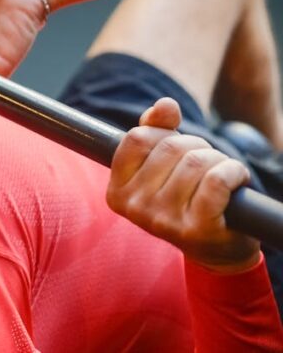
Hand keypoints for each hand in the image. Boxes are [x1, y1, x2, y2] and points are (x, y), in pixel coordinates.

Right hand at [108, 97, 259, 272]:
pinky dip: (233, 172)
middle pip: (170, 147)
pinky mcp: (196, 229)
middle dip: (197, 146)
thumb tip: (165, 105)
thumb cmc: (186, 199)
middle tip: (207, 163)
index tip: (175, 148)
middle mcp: (135, 208)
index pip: (137, 138)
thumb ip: (156, 130)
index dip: (163, 133)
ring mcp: (163, 221)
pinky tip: (236, 179)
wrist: (215, 248)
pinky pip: (216, 181)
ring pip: (196, 162)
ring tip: (222, 174)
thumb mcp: (163, 165)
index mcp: (117, 192)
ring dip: (219, 160)